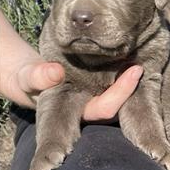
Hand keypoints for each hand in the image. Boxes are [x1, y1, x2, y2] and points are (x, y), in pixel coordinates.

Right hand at [15, 60, 142, 120]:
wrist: (31, 78)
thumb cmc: (31, 81)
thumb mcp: (29, 78)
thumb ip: (38, 77)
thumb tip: (55, 72)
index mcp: (80, 111)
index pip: (106, 108)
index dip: (122, 93)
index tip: (133, 71)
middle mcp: (94, 107)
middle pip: (120, 105)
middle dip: (132, 88)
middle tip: (140, 66)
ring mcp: (100, 98)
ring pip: (123, 97)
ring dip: (133, 82)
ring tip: (140, 61)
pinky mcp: (103, 87)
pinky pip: (120, 82)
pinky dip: (128, 72)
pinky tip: (135, 57)